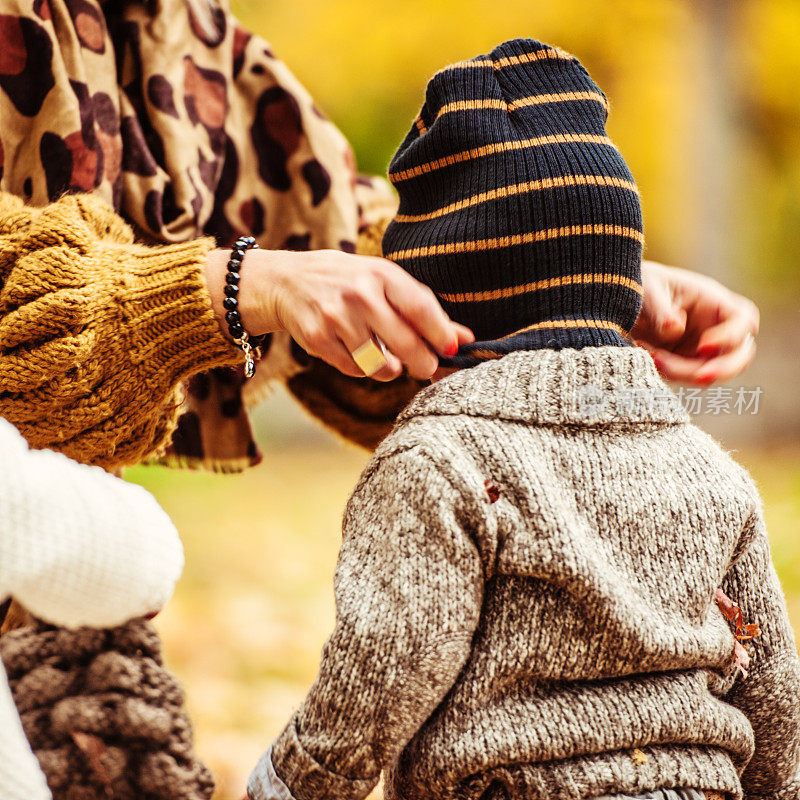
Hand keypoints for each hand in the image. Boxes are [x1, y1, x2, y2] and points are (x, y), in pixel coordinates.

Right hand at [205, 248, 473, 380]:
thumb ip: (422, 309)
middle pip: (404, 343)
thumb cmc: (348, 282)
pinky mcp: (318, 339)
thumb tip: (464, 338)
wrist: (288, 282)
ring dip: (390, 369)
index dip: (440, 333)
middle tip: (427, 368)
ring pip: (379, 364)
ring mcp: (336, 318)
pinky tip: (357, 353)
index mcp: (381, 274)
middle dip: (422, 363)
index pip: (420, 308)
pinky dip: (362, 369)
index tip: (453, 350)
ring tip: (388, 361)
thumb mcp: (383, 282)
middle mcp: (359, 294)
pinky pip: (354, 369)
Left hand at [631, 260, 758, 384]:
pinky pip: (686, 378)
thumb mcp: (647, 289)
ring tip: (651, 355)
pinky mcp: (685, 363)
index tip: (704, 346)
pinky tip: (646, 355)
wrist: (618, 300)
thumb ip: (660, 309)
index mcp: (713, 302)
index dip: (732, 336)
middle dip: (723, 369)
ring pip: (712, 372)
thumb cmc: (639, 284)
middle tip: (699, 377)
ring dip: (684, 373)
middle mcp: (714, 327)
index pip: (743, 320)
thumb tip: (676, 329)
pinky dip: (668, 373)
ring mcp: (701, 348)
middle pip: (741, 354)